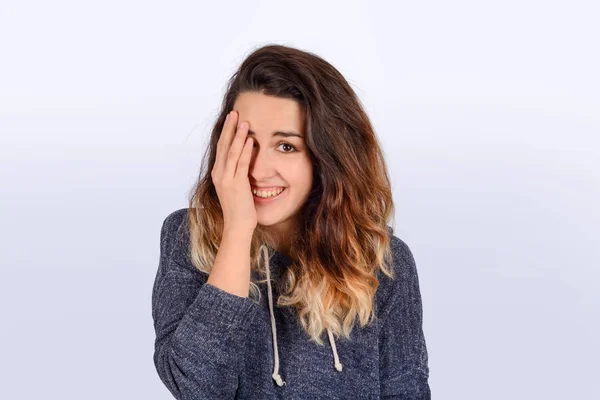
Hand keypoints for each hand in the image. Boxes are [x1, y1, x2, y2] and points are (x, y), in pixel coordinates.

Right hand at [211, 110, 256, 234]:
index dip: (226, 133)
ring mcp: (226, 178)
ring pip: (231, 151)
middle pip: (223, 145)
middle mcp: (219, 174)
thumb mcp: (236, 187)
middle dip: (229, 128)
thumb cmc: (239, 209)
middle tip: (234, 113)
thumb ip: (237, 173)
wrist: (237, 225)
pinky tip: (250, 139)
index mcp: (218, 174)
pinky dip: (245, 149)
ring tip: (243, 121)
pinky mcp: (236, 183)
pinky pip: (240, 162)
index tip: (232, 120)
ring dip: (238, 134)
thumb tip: (244, 160)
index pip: (221, 148)